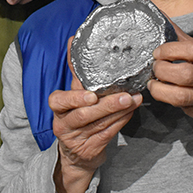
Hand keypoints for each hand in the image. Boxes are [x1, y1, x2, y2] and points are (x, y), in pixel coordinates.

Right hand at [49, 39, 142, 192]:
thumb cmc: (77, 116)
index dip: (74, 98)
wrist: (77, 153)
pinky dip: (120, 122)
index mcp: (58, 108)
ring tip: (134, 100)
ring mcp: (76, 139)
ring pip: (99, 125)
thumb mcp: (73, 94)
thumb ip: (76, 70)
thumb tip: (75, 39)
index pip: (58, 101)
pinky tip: (130, 112)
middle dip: (107, 105)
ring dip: (119, 112)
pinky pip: (107, 135)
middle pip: (84, 115)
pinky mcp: (90, 150)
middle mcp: (63, 124)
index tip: (91, 95)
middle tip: (126, 95)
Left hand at [148, 22, 192, 141]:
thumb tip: (161, 18)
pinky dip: (166, 99)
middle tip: (156, 67)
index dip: (170, 50)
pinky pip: (179, 106)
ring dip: (159, 89)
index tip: (159, 52)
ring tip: (153, 82)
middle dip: (162, 69)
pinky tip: (162, 92)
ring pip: (179, 95)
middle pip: (184, 73)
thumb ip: (183, 38)